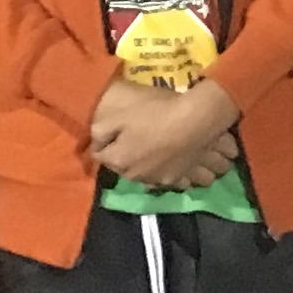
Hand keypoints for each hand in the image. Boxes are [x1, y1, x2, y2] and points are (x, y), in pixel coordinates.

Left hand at [92, 75, 242, 190]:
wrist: (196, 120)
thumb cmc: (156, 113)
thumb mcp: (120, 114)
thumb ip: (100, 130)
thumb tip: (96, 142)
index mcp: (119, 160)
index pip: (100, 155)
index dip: (104, 142)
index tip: (111, 131)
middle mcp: (135, 175)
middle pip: (122, 167)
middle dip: (123, 156)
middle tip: (131, 139)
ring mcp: (158, 179)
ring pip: (142, 175)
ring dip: (142, 166)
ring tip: (149, 151)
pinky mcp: (178, 178)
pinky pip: (162, 179)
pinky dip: (162, 172)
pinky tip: (167, 162)